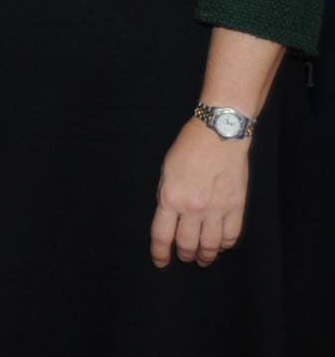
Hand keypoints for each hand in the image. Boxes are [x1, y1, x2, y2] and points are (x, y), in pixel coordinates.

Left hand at [150, 119, 251, 266]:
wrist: (219, 135)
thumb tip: (170, 219)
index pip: (162, 235)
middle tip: (185, 258)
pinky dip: (225, 245)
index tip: (161, 262)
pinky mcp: (237, 207)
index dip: (160, 253)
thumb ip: (168, 198)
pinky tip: (221, 246)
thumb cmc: (187, 149)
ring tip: (203, 259)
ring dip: (206, 255)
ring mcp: (217, 209)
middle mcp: (193, 208)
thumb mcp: (166, 172)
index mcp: (170, 198)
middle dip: (185, 255)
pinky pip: (231, 235)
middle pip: (188, 244)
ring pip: (211, 245)